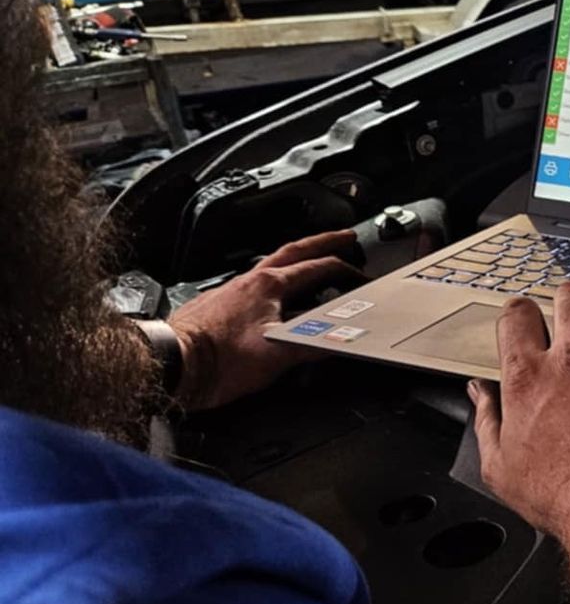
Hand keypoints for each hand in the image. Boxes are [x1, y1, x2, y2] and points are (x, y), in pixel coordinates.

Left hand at [168, 230, 363, 410]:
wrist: (173, 365)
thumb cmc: (219, 359)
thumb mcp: (280, 354)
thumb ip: (317, 343)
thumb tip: (344, 340)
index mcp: (268, 285)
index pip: (317, 267)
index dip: (345, 270)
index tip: (361, 274)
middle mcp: (249, 282)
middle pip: (293, 252)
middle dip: (322, 243)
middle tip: (343, 238)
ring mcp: (231, 292)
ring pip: (272, 268)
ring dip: (296, 263)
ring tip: (311, 266)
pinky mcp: (217, 308)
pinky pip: (254, 288)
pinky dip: (274, 287)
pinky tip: (275, 302)